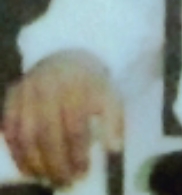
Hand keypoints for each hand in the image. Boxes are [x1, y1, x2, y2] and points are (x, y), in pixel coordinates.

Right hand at [2, 49, 123, 187]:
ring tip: (48, 178)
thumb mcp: (110, 95)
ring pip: (25, 135)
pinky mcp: (12, 97)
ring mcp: (27, 92)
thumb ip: (114, 121)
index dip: (78, 152)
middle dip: (56, 163)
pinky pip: (10, 131)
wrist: (67, 57)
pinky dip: (17, 154)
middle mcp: (49, 86)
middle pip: (47, 132)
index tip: (84, 172)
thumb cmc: (90, 85)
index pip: (75, 124)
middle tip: (65, 181)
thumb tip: (114, 148)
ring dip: (35, 163)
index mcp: (77, 84)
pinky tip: (30, 169)